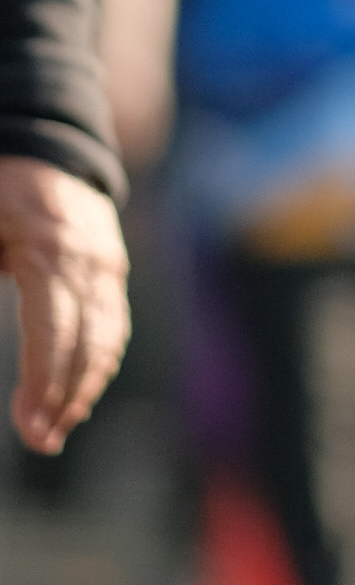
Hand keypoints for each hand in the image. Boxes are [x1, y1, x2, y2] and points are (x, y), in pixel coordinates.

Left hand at [0, 154, 129, 453]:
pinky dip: (100, 365)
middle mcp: (90, 262)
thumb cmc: (2, 186)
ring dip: (84, 390)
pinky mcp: (112, 270)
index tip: (28, 425)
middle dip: (64, 399)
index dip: (44, 383)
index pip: (55, 333)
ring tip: (56, 431)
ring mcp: (107, 265)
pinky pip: (114, 325)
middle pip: (87, 344)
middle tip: (39, 442)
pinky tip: (79, 396)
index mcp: (53, 250)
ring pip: (107, 339)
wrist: (47, 143)